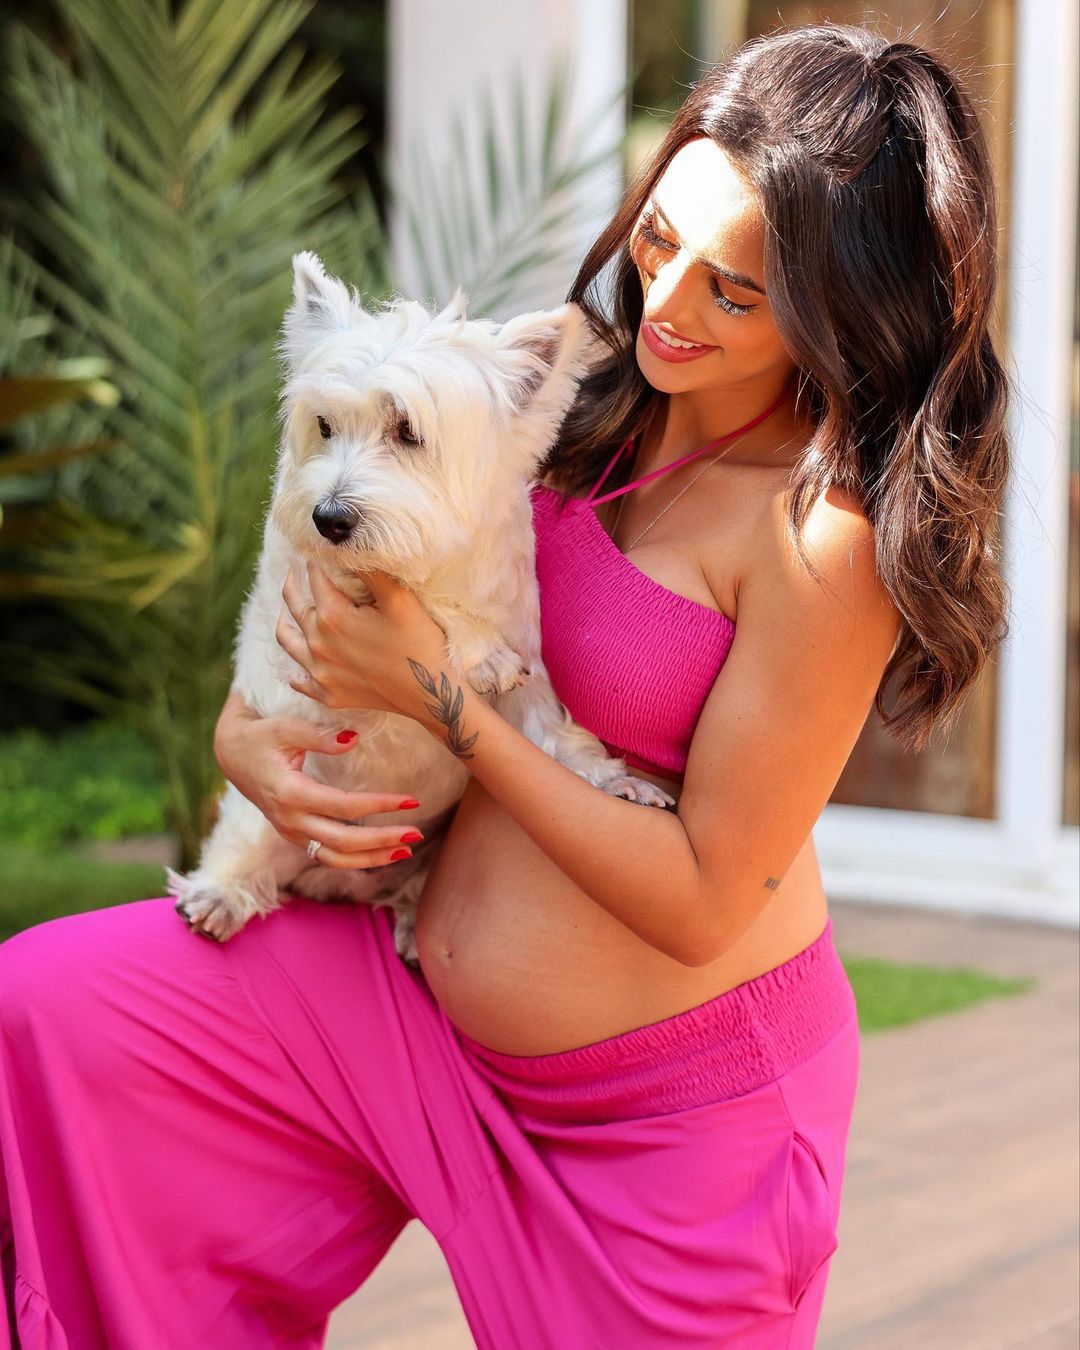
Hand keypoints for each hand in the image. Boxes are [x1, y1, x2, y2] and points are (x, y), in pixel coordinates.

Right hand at [213, 689, 424, 868]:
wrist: (231, 754)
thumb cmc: (262, 736)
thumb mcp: (287, 728)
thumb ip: (320, 736)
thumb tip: (354, 739)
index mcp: (290, 793)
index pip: (344, 807)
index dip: (379, 805)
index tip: (410, 800)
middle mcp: (289, 820)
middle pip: (343, 842)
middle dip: (382, 841)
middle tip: (416, 834)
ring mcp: (291, 832)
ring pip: (335, 858)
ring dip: (372, 858)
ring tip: (405, 850)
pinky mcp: (295, 834)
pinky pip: (327, 856)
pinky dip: (355, 859)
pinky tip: (381, 853)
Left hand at [277, 561, 449, 718]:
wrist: (431, 693)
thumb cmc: (419, 643)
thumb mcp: (399, 598)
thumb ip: (370, 569)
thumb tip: (348, 544)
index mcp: (331, 617)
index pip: (315, 578)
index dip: (315, 560)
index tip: (313, 548)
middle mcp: (318, 644)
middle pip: (295, 606)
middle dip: (294, 584)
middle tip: (294, 569)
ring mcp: (321, 673)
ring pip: (288, 641)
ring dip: (286, 620)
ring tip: (287, 609)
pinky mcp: (329, 694)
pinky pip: (300, 680)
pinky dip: (295, 669)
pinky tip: (298, 665)